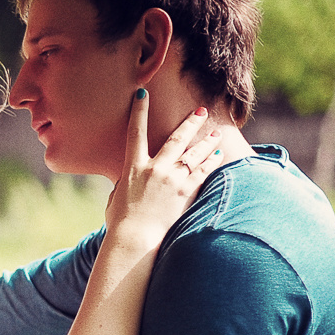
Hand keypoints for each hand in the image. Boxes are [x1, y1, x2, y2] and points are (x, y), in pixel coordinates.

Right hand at [105, 91, 224, 238]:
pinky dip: (212, 163)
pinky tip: (219, 155)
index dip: (139, 112)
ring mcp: (171, 180)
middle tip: (200, 111)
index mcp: (133, 168)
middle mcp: (154, 169)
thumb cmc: (120, 223)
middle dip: (189, 123)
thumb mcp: (115, 198)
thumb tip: (124, 182)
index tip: (142, 95)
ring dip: (206, 142)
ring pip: (194, 154)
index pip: (135, 133)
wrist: (134, 239)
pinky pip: (202, 172)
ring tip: (216, 132)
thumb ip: (122, 184)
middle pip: (176, 139)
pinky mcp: (184, 192)